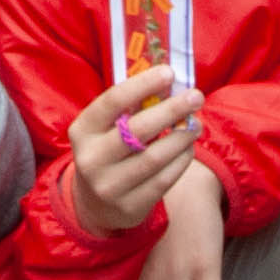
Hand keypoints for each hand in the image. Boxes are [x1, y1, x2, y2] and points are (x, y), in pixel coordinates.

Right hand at [66, 65, 203, 234]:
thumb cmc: (108, 150)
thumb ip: (130, 107)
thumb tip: (169, 82)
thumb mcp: (106, 128)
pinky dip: (181, 160)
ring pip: (155, 157)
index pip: (113, 100)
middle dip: (172, 109)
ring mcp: (109, 186)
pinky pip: (163, 180)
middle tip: (196, 96)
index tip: (169, 72)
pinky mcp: (129, 207)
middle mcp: (91, 159)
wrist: (94, 204)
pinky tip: (188, 148)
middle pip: (138, 130)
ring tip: (196, 124)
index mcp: (82, 130)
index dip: (143, 84)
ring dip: (182, 137)